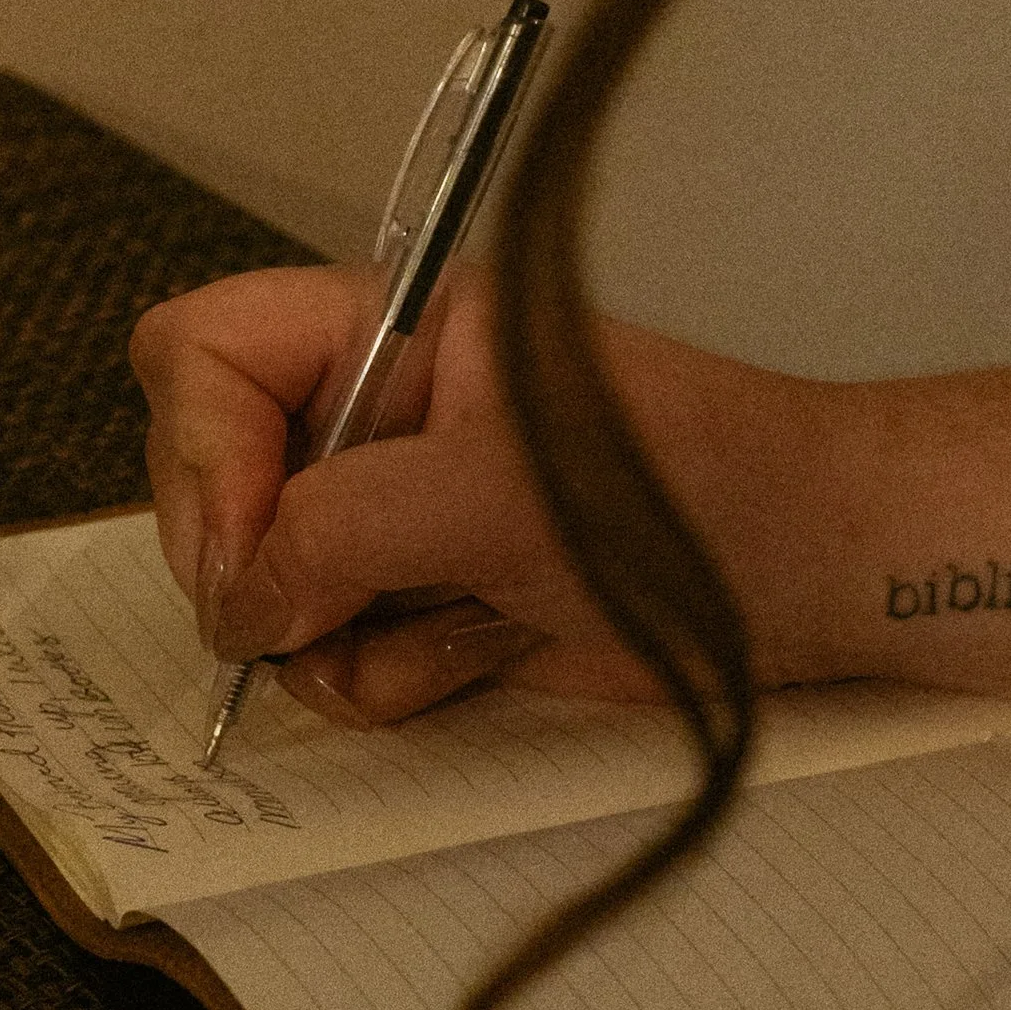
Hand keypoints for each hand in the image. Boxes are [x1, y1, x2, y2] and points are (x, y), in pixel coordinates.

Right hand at [133, 265, 834, 725]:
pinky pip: (337, 655)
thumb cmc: (688, 491)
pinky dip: (387, 679)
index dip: (199, 456)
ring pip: (267, 590)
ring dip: (330, 640)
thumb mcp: (492, 493)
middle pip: (212, 483)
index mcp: (389, 330)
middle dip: (254, 569)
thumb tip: (241, 607)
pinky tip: (479, 655)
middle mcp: (375, 416)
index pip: (205, 354)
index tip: (256, 551)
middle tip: (316, 619)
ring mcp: (397, 517)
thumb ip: (338, 533)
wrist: (811, 578)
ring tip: (442, 629)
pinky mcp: (430, 604)